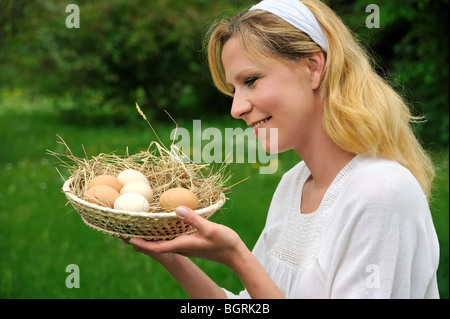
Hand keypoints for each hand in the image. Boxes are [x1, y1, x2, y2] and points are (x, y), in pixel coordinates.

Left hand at [128, 206, 244, 267]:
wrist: (235, 255)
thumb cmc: (224, 243)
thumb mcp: (210, 229)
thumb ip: (194, 219)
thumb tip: (177, 209)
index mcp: (183, 244)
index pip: (157, 247)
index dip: (142, 243)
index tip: (128, 238)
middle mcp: (181, 247)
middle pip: (156, 245)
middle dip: (142, 239)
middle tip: (128, 230)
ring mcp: (186, 246)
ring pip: (163, 242)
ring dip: (151, 236)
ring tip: (141, 226)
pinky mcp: (191, 243)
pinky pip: (171, 239)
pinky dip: (163, 234)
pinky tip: (163, 225)